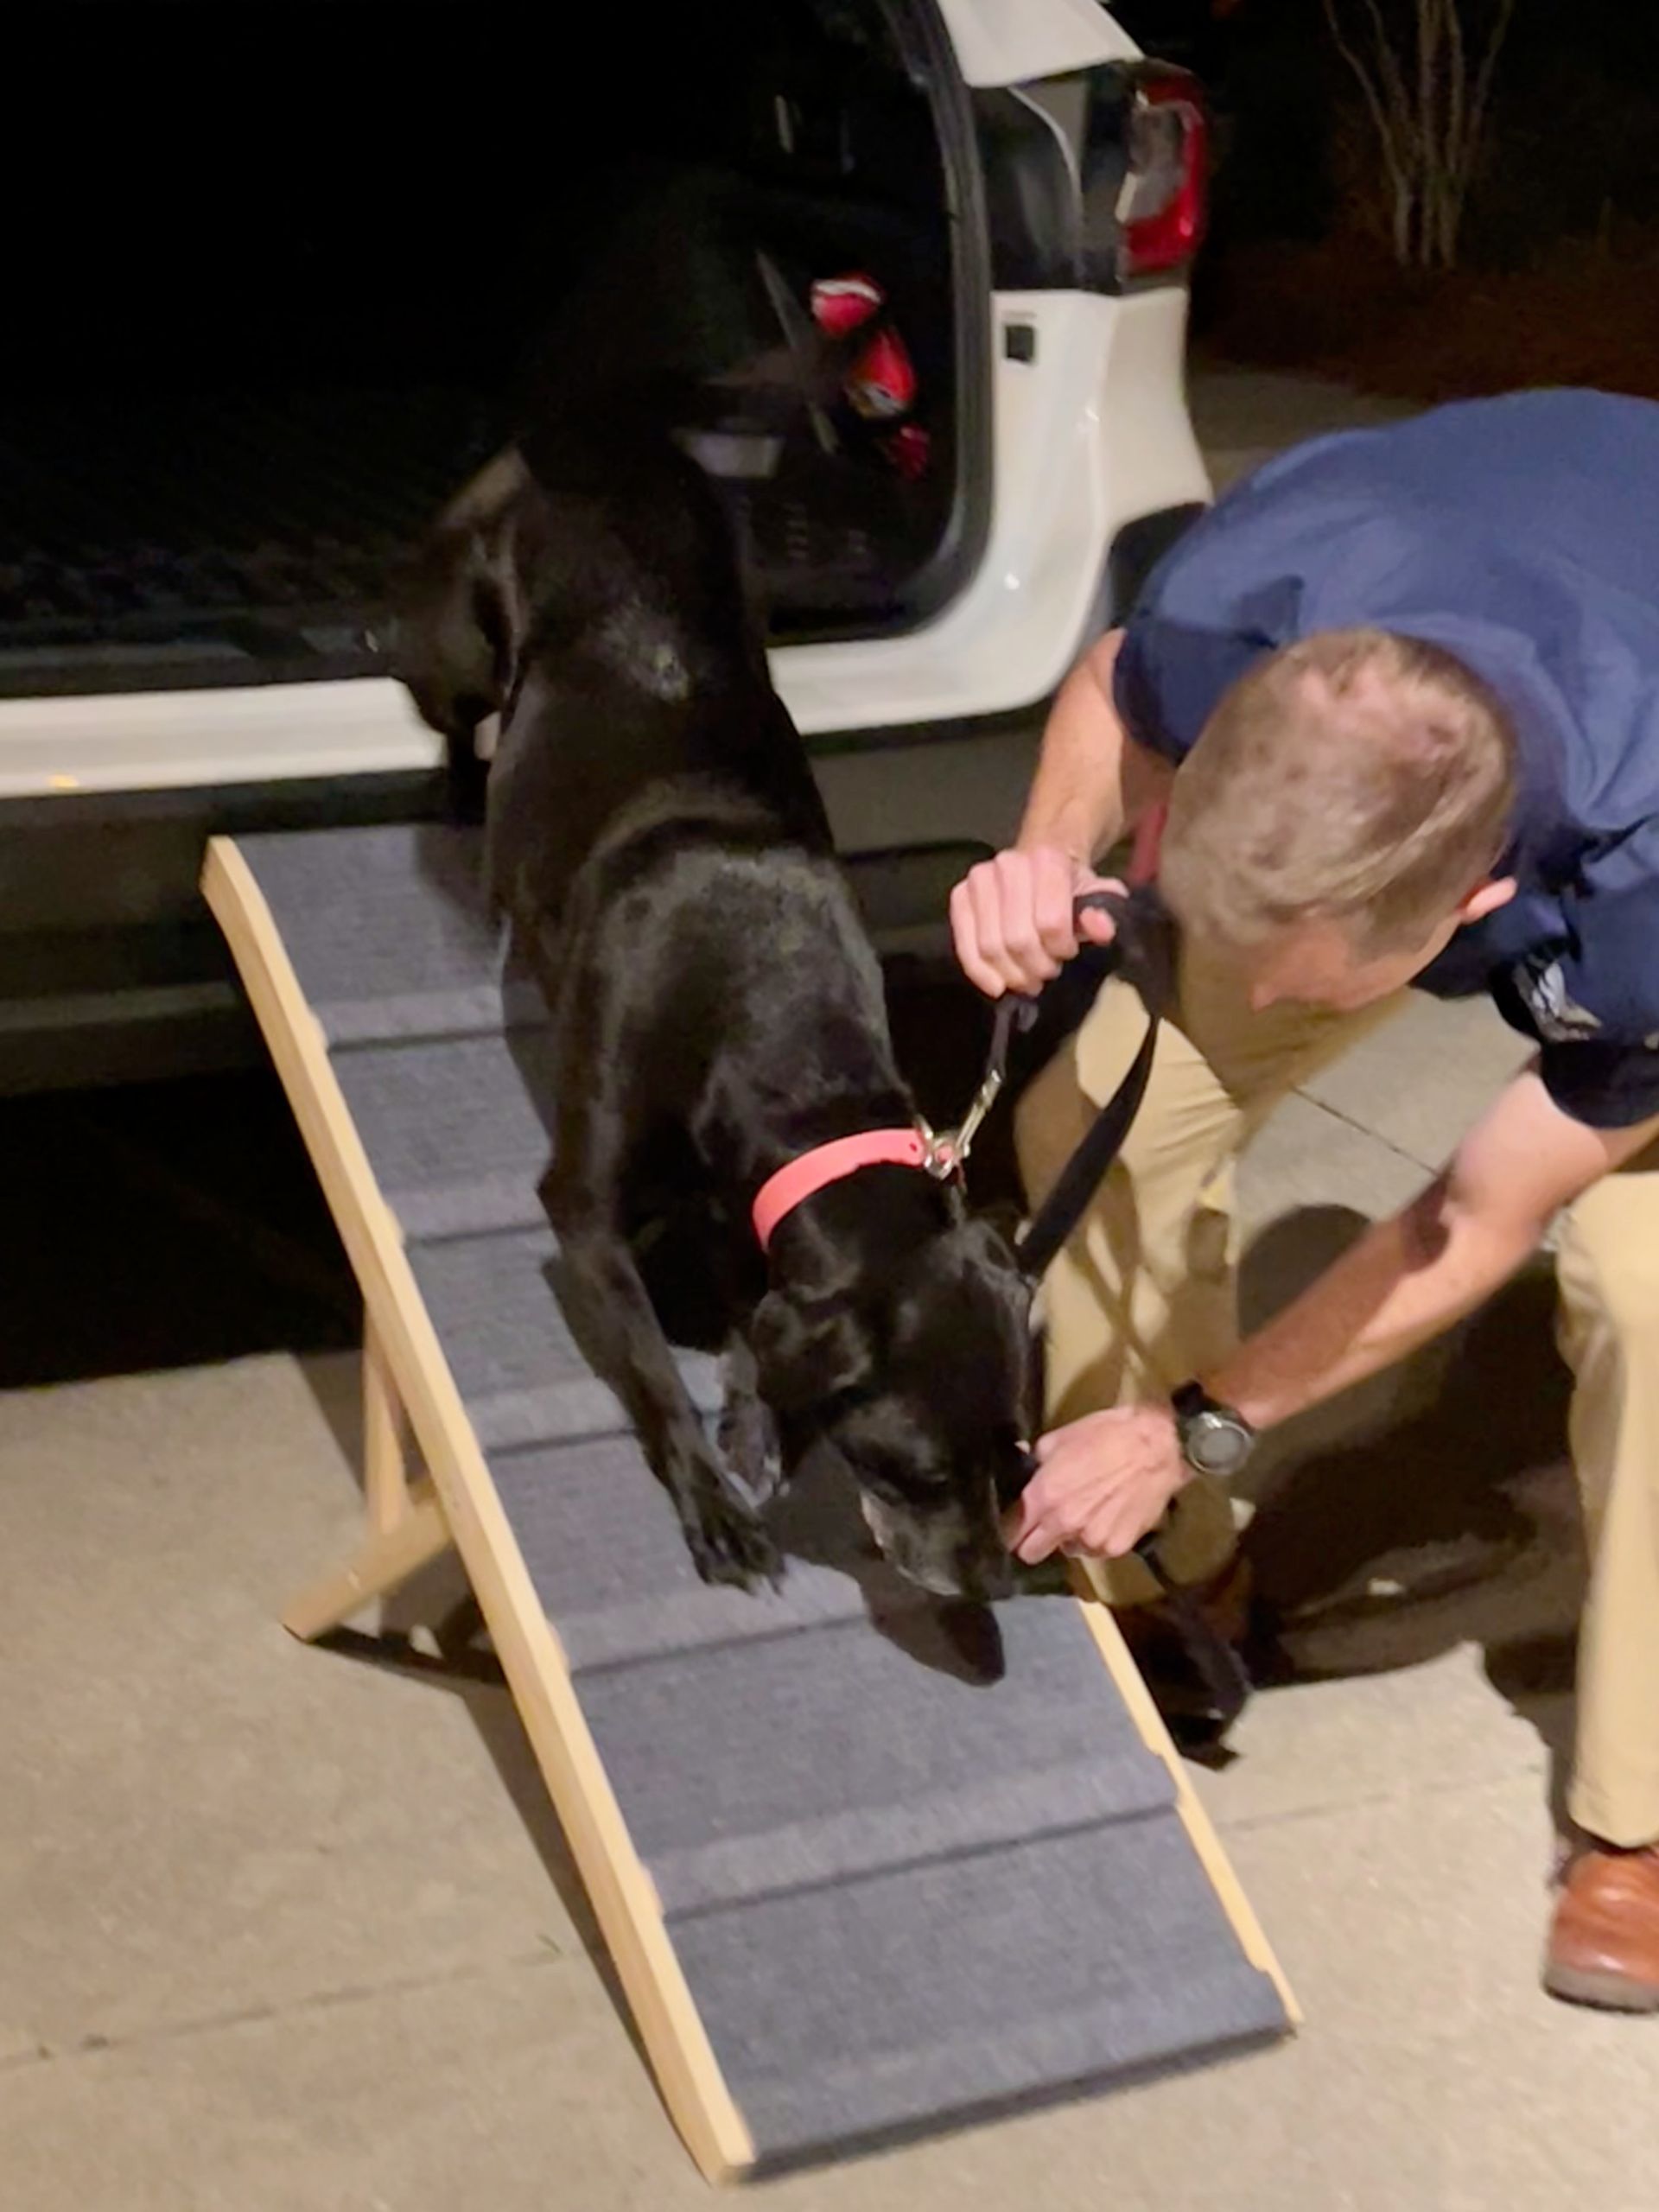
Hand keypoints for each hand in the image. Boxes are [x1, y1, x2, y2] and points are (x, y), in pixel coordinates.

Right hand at [949, 844, 1122, 998]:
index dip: (1061, 948)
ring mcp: (979, 879)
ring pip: (990, 947)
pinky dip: (980, 973)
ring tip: (1027, 978)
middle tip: (1047, 971)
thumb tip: (1101, 929)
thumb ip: (1105, 912)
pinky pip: (964, 946)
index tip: (1067, 952)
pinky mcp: (959, 897)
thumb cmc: (1068, 890)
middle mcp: (1008, 864)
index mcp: (1047, 860)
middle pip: (1018, 939)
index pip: (1050, 922)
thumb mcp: (1097, 898)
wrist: (1037, 870)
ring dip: (1011, 973)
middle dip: (1036, 966)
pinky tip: (997, 985)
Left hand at [1003, 1405, 1189, 1563]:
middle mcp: (1062, 1525)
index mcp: (1042, 1498)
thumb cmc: (1105, 1435)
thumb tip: (1019, 1461)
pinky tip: (1109, 1515)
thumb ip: (1034, 1459)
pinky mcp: (1117, 1546)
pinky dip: (1098, 1538)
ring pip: (1067, 1551)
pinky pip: (1097, 1549)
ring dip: (1069, 1538)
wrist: (1157, 1445)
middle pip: (1031, 1553)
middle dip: (1032, 1541)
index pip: (1010, 1531)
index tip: (1015, 1523)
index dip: (1010, 1528)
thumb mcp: (1059, 1439)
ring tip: (1086, 1512)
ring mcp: (1091, 1539)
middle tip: (1043, 1525)